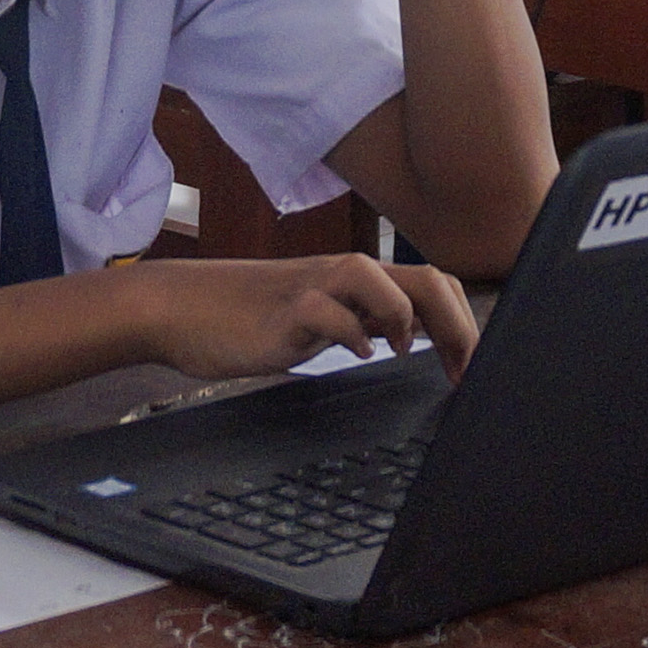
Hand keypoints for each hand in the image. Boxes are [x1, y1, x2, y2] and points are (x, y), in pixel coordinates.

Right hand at [135, 254, 481, 381]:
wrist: (176, 307)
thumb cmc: (242, 317)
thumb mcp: (315, 317)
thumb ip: (356, 320)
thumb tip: (404, 339)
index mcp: (354, 281)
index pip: (431, 283)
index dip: (463, 323)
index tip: (472, 368)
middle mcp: (339, 276)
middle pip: (423, 278)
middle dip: (457, 327)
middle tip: (463, 372)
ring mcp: (310, 288)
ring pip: (376, 276)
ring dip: (404, 317)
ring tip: (403, 352)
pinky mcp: (280, 311)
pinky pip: (325, 310)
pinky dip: (350, 332)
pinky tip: (357, 353)